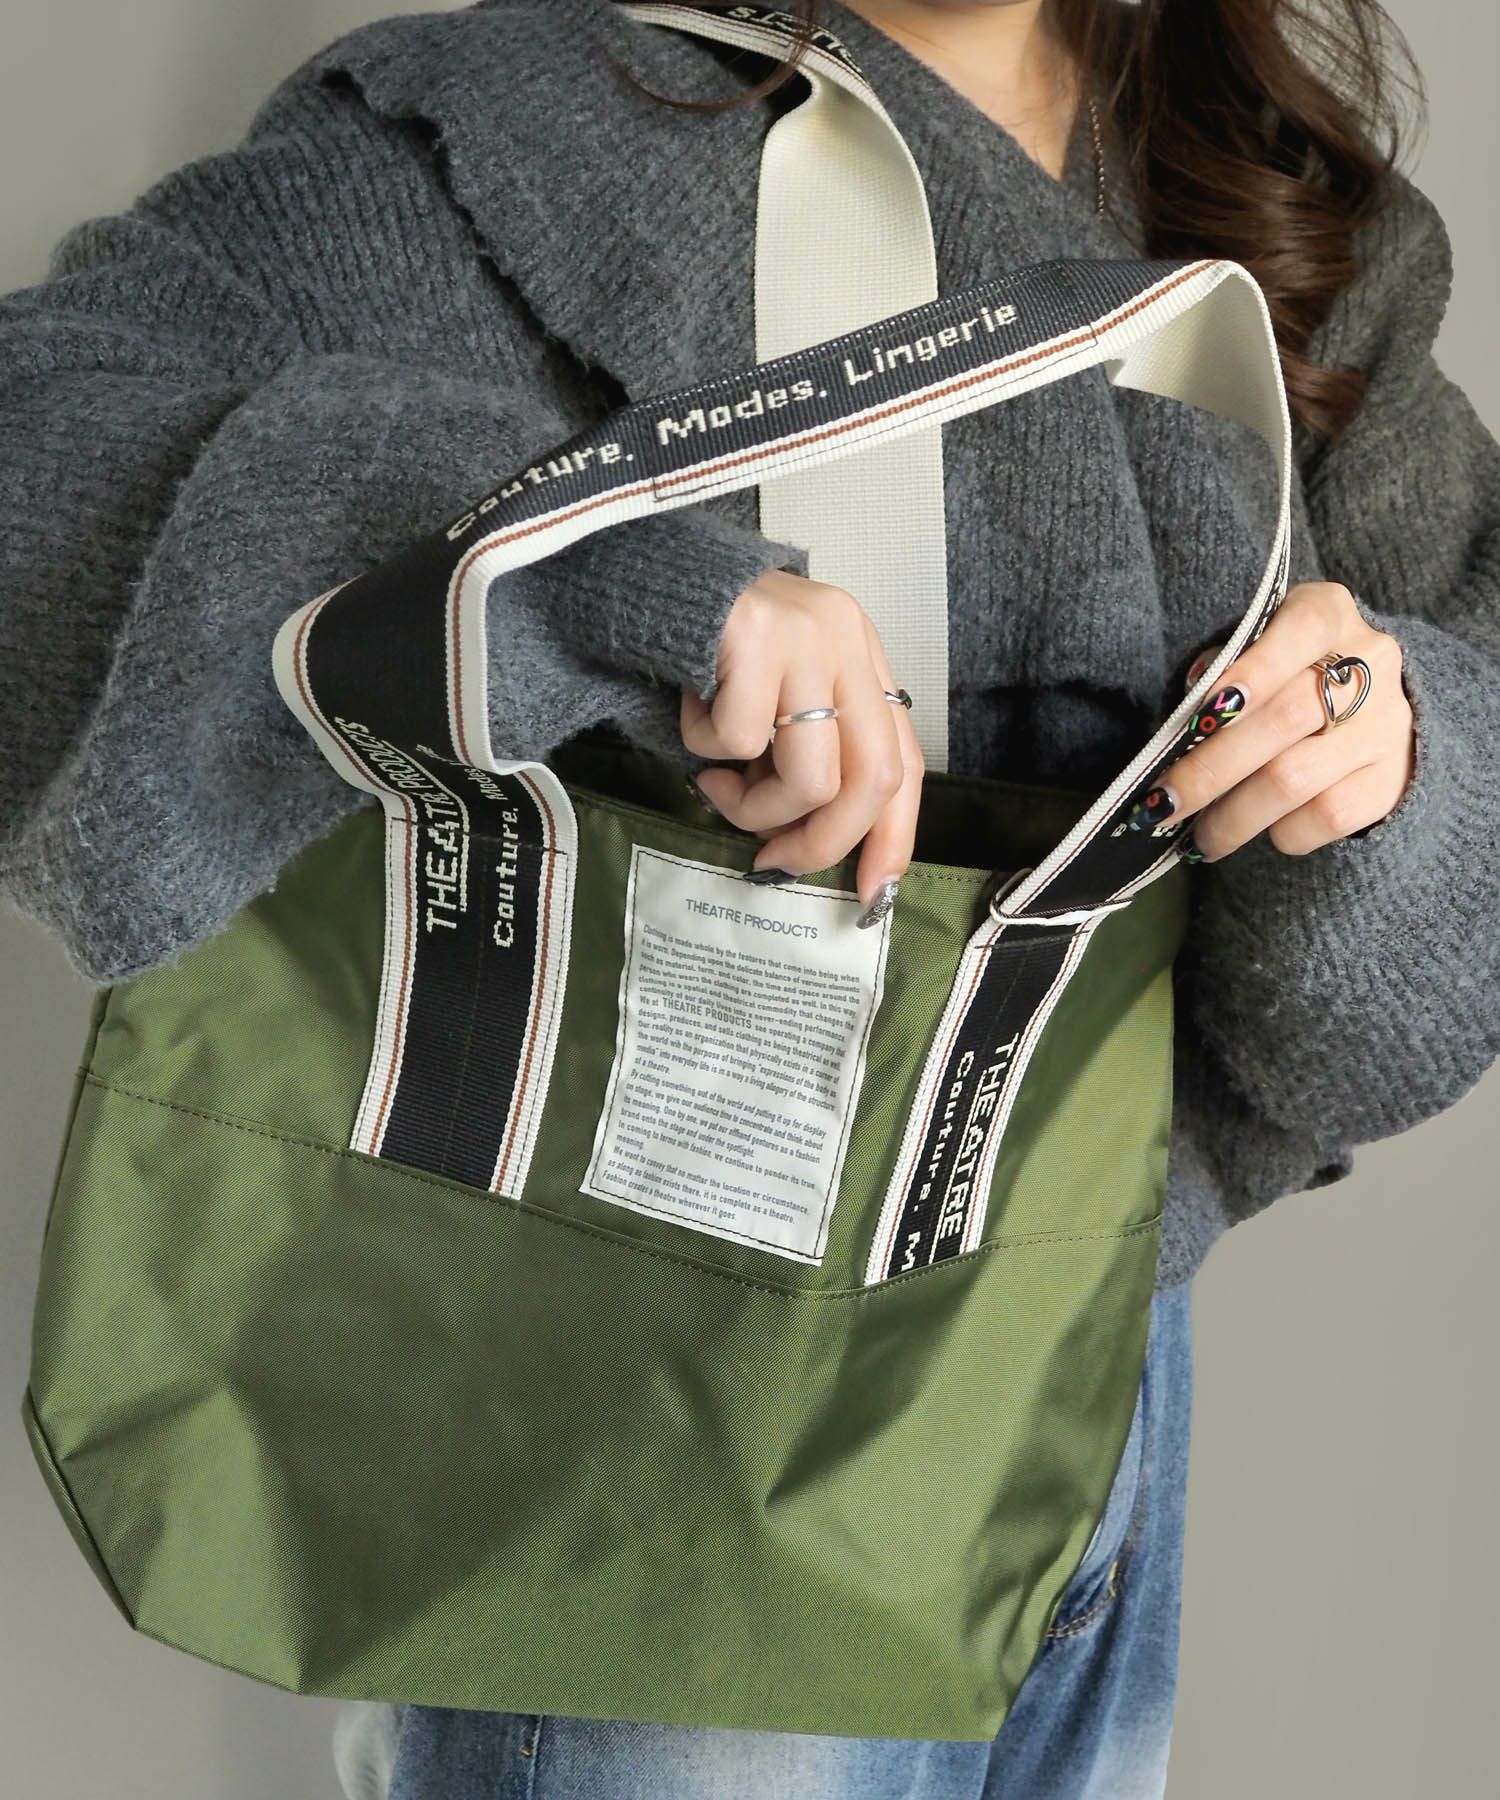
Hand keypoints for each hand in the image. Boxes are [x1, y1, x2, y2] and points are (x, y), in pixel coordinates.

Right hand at [679, 567, 923, 918]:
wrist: (642, 572)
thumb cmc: (707, 650)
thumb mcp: (778, 699)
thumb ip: (806, 754)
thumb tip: (808, 847)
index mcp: (861, 658)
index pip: (903, 760)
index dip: (893, 834)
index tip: (873, 891)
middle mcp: (847, 640)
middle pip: (871, 779)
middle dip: (821, 841)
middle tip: (771, 860)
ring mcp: (806, 636)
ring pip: (810, 776)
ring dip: (753, 806)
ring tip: (716, 784)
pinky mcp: (755, 635)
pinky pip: (738, 741)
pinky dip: (704, 750)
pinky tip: (690, 713)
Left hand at [1149, 582, 1416, 860]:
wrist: (1366, 708)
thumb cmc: (1282, 675)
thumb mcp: (1254, 649)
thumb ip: (1223, 669)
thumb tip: (1191, 713)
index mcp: (1328, 612)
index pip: (1302, 629)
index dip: (1252, 670)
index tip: (1202, 715)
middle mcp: (1371, 661)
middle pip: (1285, 718)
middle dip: (1211, 770)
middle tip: (1165, 805)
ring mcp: (1387, 722)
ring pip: (1297, 778)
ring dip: (1235, 816)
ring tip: (1201, 837)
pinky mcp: (1396, 777)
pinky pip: (1329, 815)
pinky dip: (1285, 832)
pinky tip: (1264, 830)